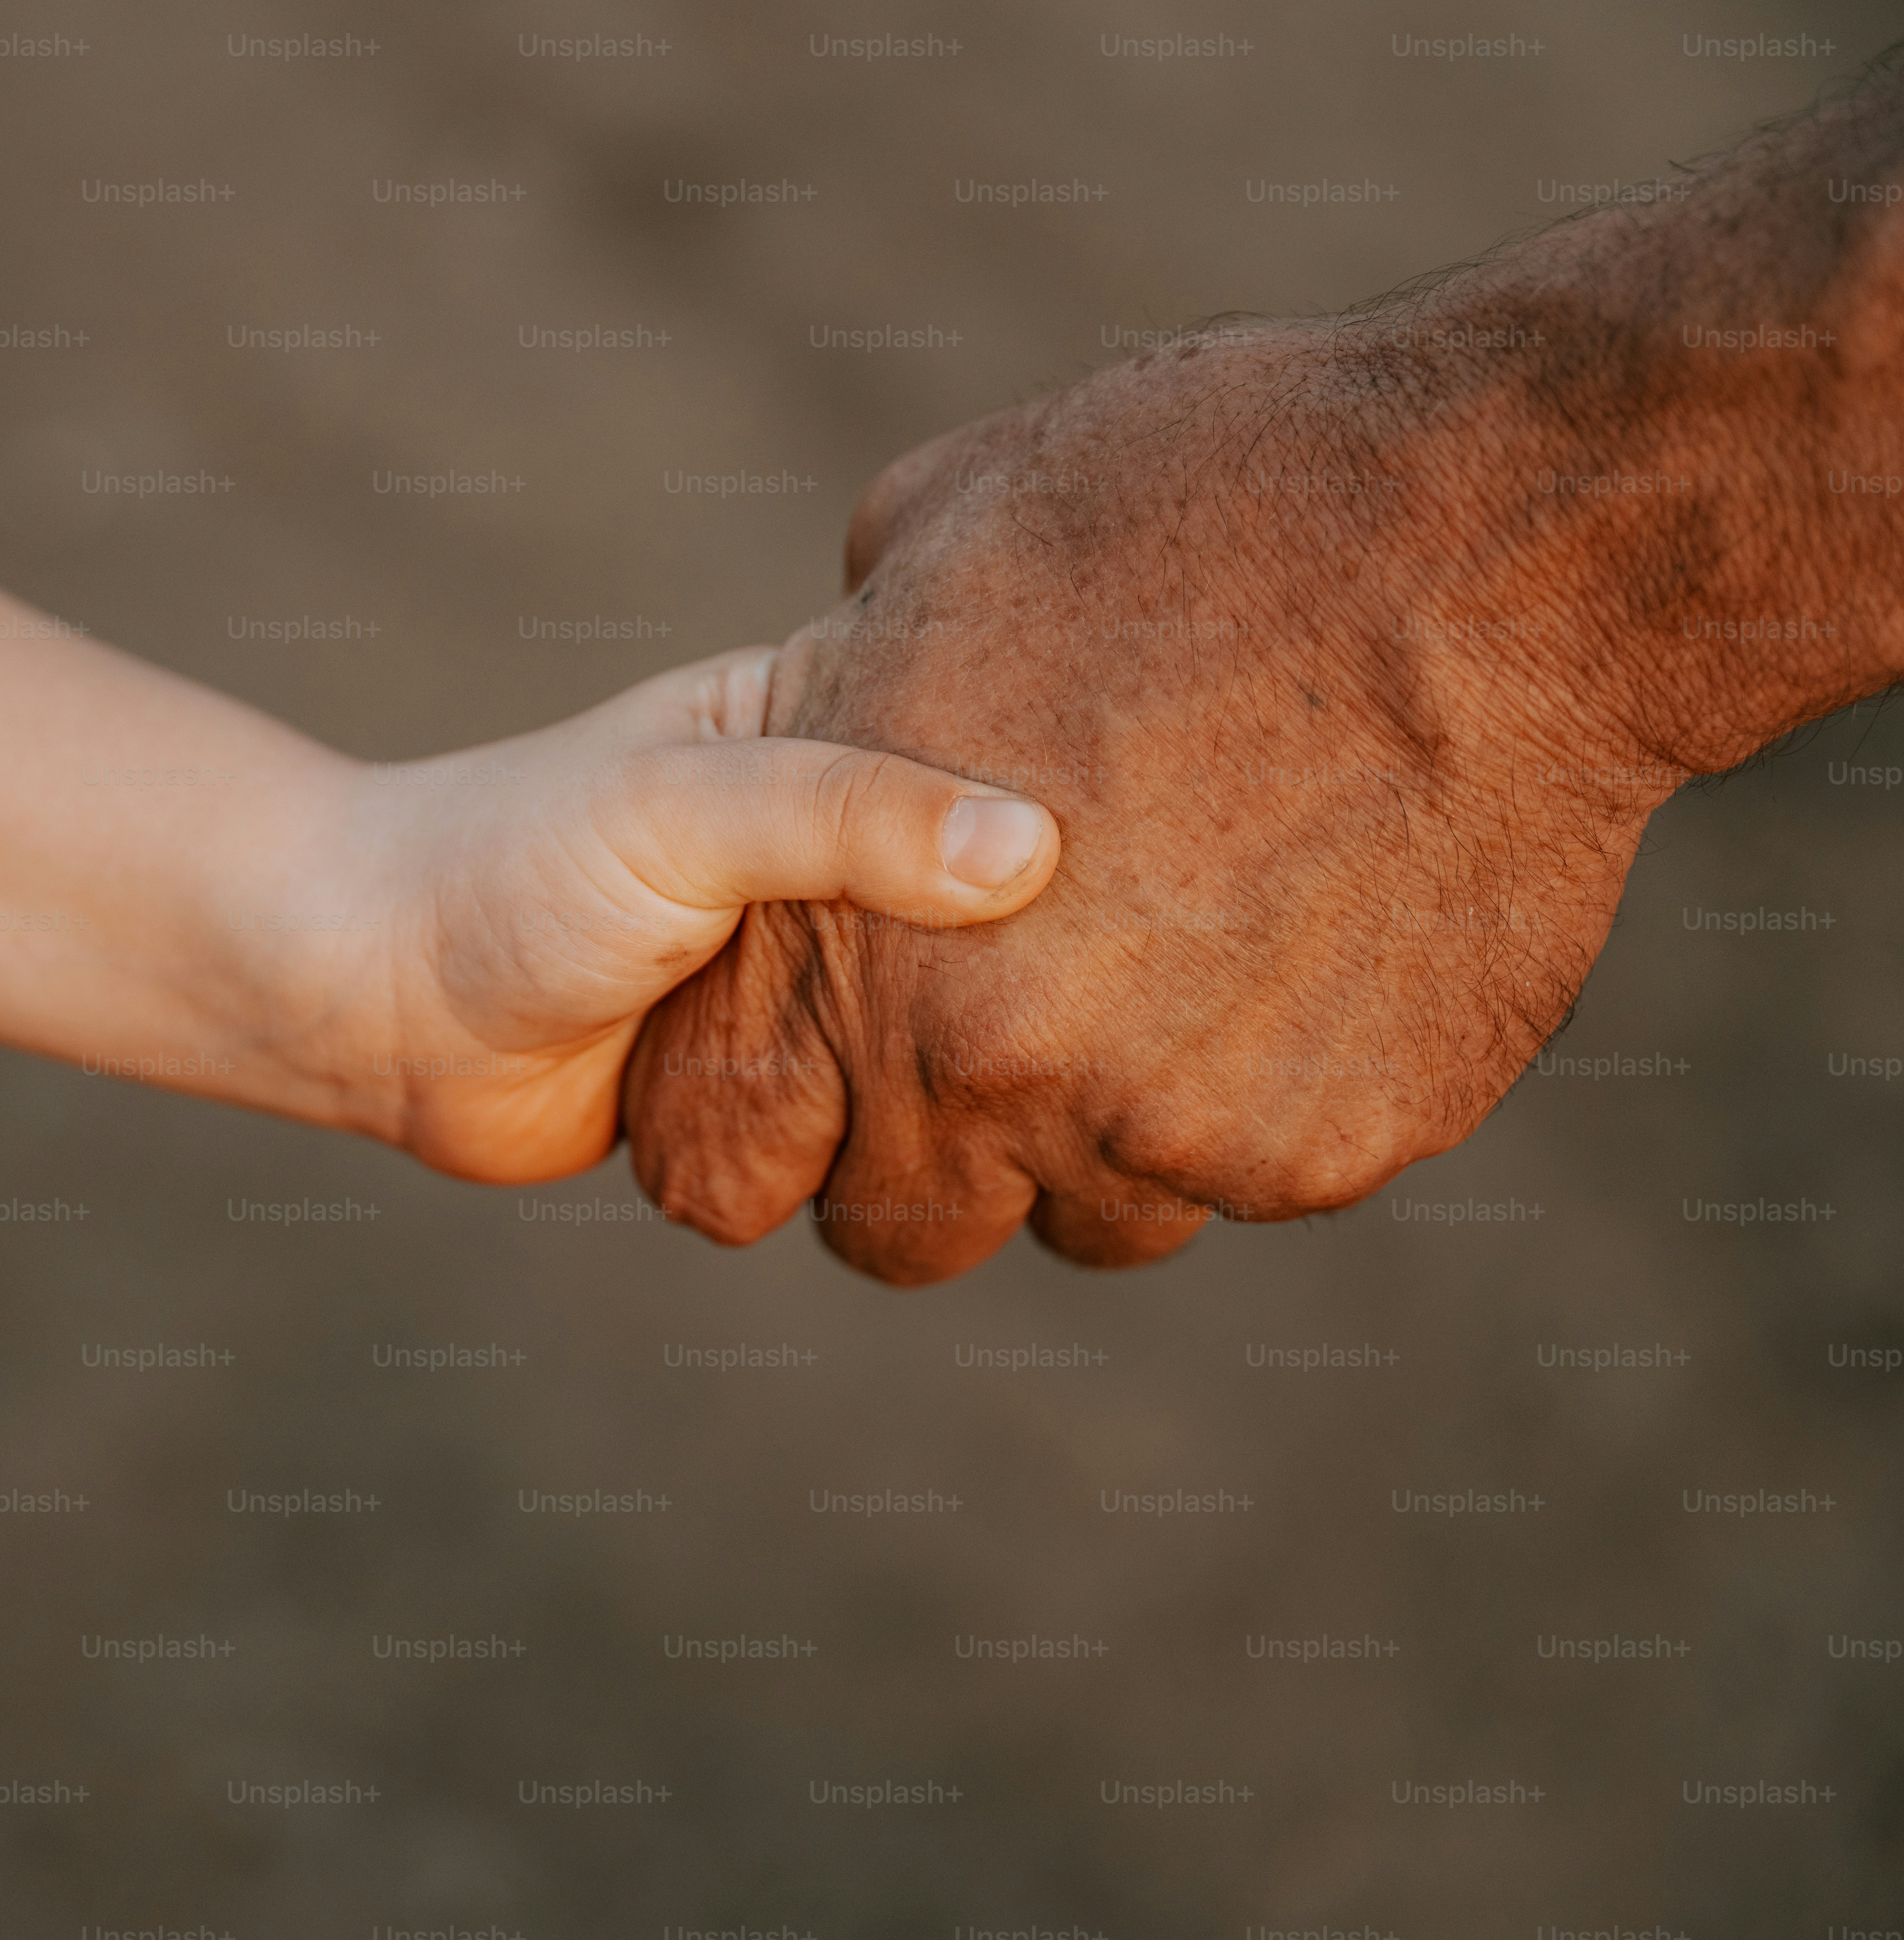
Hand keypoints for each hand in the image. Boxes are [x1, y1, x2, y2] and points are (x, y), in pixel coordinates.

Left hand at [318, 646, 1058, 1183]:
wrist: (372, 999)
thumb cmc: (508, 863)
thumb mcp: (679, 805)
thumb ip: (845, 814)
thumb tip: (1028, 851)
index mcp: (843, 739)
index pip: (1020, 778)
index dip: (1082, 833)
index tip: (1139, 890)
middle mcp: (846, 861)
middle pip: (1006, 941)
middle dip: (1010, 1000)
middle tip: (1019, 1035)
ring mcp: (822, 982)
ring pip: (951, 1064)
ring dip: (930, 1100)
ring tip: (878, 1083)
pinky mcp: (784, 1089)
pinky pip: (875, 1148)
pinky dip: (864, 1162)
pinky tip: (839, 1146)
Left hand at [621, 326, 1662, 1281]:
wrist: (1481, 554)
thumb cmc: (1202, 502)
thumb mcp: (934, 545)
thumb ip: (850, 683)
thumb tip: (829, 696)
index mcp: (847, 936)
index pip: (718, 1161)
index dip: (763, 1131)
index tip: (813, 1092)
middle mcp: (979, 1063)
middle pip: (901, 1229)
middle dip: (931, 1164)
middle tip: (1006, 1054)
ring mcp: (1151, 1122)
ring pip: (1094, 1218)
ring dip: (1106, 1138)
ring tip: (1173, 987)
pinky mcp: (1309, 1151)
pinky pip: (1247, 1180)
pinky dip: (1264, 1099)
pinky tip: (1305, 961)